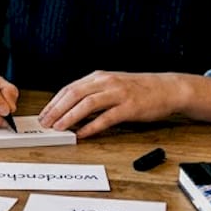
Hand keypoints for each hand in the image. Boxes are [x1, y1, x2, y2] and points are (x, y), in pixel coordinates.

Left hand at [38, 71, 186, 138]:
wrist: (167, 88)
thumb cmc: (139, 89)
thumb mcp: (112, 85)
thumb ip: (93, 94)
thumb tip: (71, 110)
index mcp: (99, 76)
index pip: (69, 88)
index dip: (54, 102)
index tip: (43, 114)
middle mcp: (106, 82)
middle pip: (74, 94)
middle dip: (56, 110)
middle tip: (45, 123)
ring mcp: (118, 94)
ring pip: (87, 104)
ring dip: (70, 117)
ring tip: (59, 128)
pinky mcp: (130, 107)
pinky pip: (107, 118)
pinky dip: (92, 127)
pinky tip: (82, 134)